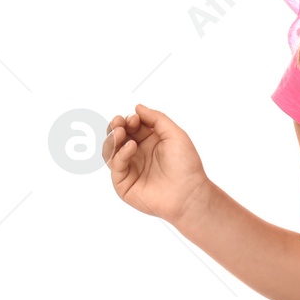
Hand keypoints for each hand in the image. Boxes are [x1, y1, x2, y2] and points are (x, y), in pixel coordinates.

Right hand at [105, 104, 211, 226]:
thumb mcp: (175, 134)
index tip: (134, 117)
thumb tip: (137, 107)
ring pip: (111, 150)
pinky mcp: (123, 183)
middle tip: (119, 121)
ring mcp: (129, 168)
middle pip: (117, 137)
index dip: (130, 120)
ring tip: (120, 131)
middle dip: (116, 127)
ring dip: (113, 138)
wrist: (189, 192)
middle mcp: (137, 154)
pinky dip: (121, 154)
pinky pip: (116, 165)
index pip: (132, 127)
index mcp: (150, 142)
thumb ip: (156, 119)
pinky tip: (131, 146)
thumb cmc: (186, 164)